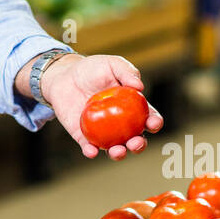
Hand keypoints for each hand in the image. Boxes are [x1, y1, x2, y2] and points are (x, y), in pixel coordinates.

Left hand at [41, 53, 162, 159]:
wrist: (64, 76)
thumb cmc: (92, 69)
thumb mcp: (111, 64)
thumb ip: (127, 71)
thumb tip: (140, 87)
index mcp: (132, 107)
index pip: (148, 117)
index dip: (154, 122)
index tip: (153, 123)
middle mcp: (120, 124)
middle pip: (134, 139)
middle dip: (139, 145)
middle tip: (135, 142)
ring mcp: (103, 132)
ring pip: (115, 148)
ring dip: (119, 154)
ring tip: (118, 151)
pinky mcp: (84, 136)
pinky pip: (89, 147)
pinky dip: (91, 152)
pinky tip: (92, 151)